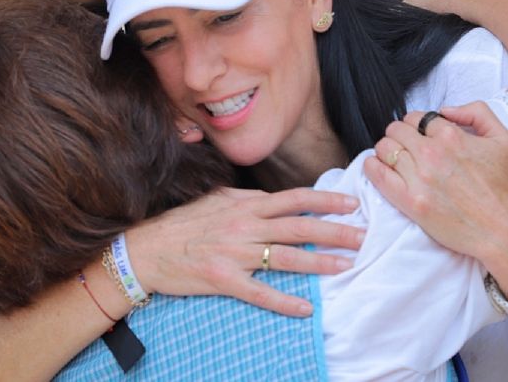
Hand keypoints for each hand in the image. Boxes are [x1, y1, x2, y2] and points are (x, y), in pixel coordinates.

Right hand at [125, 187, 363, 316]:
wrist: (145, 249)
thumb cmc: (181, 224)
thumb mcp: (215, 201)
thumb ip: (246, 200)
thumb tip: (273, 199)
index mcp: (244, 206)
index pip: (294, 199)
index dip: (325, 200)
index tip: (352, 203)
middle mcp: (243, 226)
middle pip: (298, 226)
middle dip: (334, 231)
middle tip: (363, 236)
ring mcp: (234, 253)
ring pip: (286, 257)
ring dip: (319, 262)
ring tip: (346, 266)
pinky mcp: (223, 279)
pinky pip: (259, 292)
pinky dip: (284, 301)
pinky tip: (306, 308)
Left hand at [364, 102, 507, 295]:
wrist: (500, 229)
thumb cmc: (501, 186)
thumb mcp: (502, 139)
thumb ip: (477, 112)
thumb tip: (446, 109)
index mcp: (451, 135)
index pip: (416, 118)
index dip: (417, 125)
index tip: (419, 136)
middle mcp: (432, 153)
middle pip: (396, 129)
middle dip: (400, 135)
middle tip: (407, 148)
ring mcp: (419, 177)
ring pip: (385, 148)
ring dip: (387, 150)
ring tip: (396, 160)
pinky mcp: (410, 200)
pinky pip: (377, 173)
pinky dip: (372, 166)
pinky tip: (378, 167)